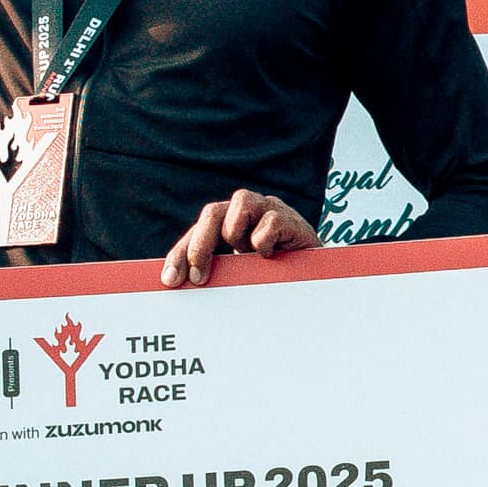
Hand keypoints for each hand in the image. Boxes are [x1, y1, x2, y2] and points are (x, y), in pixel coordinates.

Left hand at [160, 190, 322, 287]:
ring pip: (239, 203)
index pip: (197, 231)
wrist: (317, 274)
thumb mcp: (240, 274)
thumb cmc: (274, 274)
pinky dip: (264, 242)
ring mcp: (268, 209)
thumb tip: (179, 283)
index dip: (180, 254)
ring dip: (236, 233)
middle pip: (212, 212)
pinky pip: (269, 223)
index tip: (170, 281)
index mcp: (228, 223)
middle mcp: (246, 211)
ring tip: (246, 254)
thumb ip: (218, 271)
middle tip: (197, 276)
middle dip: (199, 245)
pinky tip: (271, 256)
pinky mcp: (289, 218)